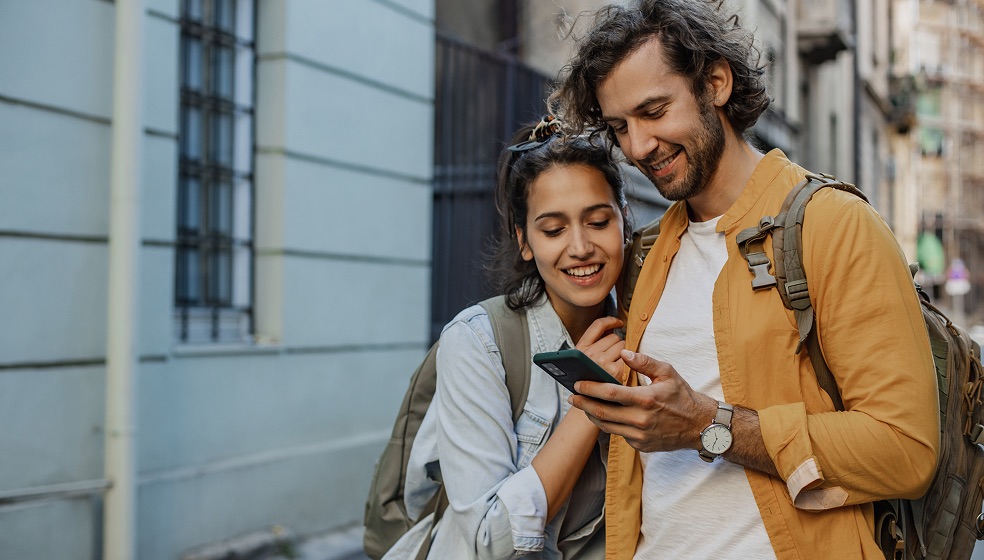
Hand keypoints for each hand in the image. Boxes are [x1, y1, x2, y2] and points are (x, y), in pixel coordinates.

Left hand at [570, 349, 716, 452]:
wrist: (699, 425)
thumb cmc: (682, 396)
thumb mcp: (668, 373)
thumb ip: (644, 362)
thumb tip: (624, 353)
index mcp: (646, 399)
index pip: (610, 394)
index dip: (590, 389)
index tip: (577, 384)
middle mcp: (641, 420)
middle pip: (603, 413)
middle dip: (583, 404)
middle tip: (572, 397)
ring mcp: (640, 435)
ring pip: (607, 426)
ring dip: (592, 415)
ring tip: (582, 405)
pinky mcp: (641, 445)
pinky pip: (618, 434)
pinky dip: (608, 424)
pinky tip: (603, 415)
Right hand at [574, 317, 625, 380]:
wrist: (589, 403)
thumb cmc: (587, 380)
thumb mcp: (582, 361)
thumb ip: (592, 346)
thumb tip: (610, 329)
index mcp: (580, 348)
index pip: (598, 325)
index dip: (610, 321)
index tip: (618, 322)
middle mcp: (590, 354)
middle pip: (614, 337)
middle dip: (617, 344)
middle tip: (614, 355)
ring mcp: (602, 363)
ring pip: (623, 347)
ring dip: (623, 353)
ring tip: (616, 363)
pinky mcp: (615, 372)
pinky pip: (628, 359)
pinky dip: (627, 364)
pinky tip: (621, 371)